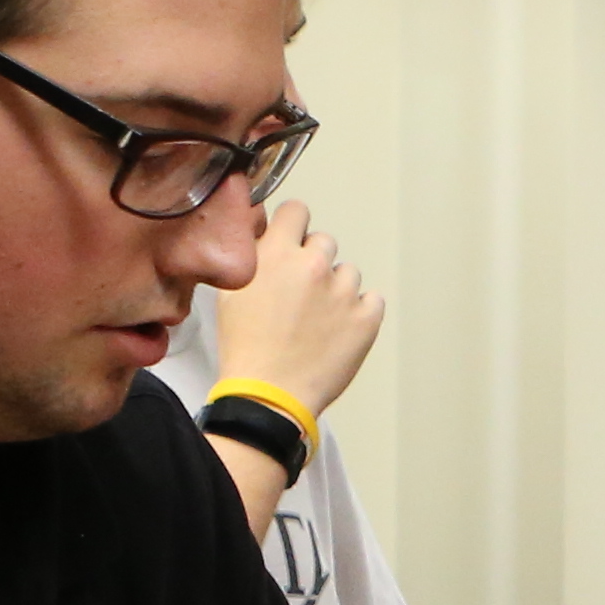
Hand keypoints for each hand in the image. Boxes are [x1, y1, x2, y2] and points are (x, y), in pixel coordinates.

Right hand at [222, 202, 383, 420]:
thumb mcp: (232, 291)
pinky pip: (373, 300)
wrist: (270, 393)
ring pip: (348, 273)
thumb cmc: (245, 348)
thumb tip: (268, 234)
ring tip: (317, 320)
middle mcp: (313, 264)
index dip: (294, 227)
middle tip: (300, 294)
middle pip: (324, 242)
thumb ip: (254, 256)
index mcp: (277, 252)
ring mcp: (343, 292)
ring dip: (336, 289)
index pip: (297, 210)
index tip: (292, 244)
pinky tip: (339, 330)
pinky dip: (360, 312)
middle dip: (313, 262)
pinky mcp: (366, 318)